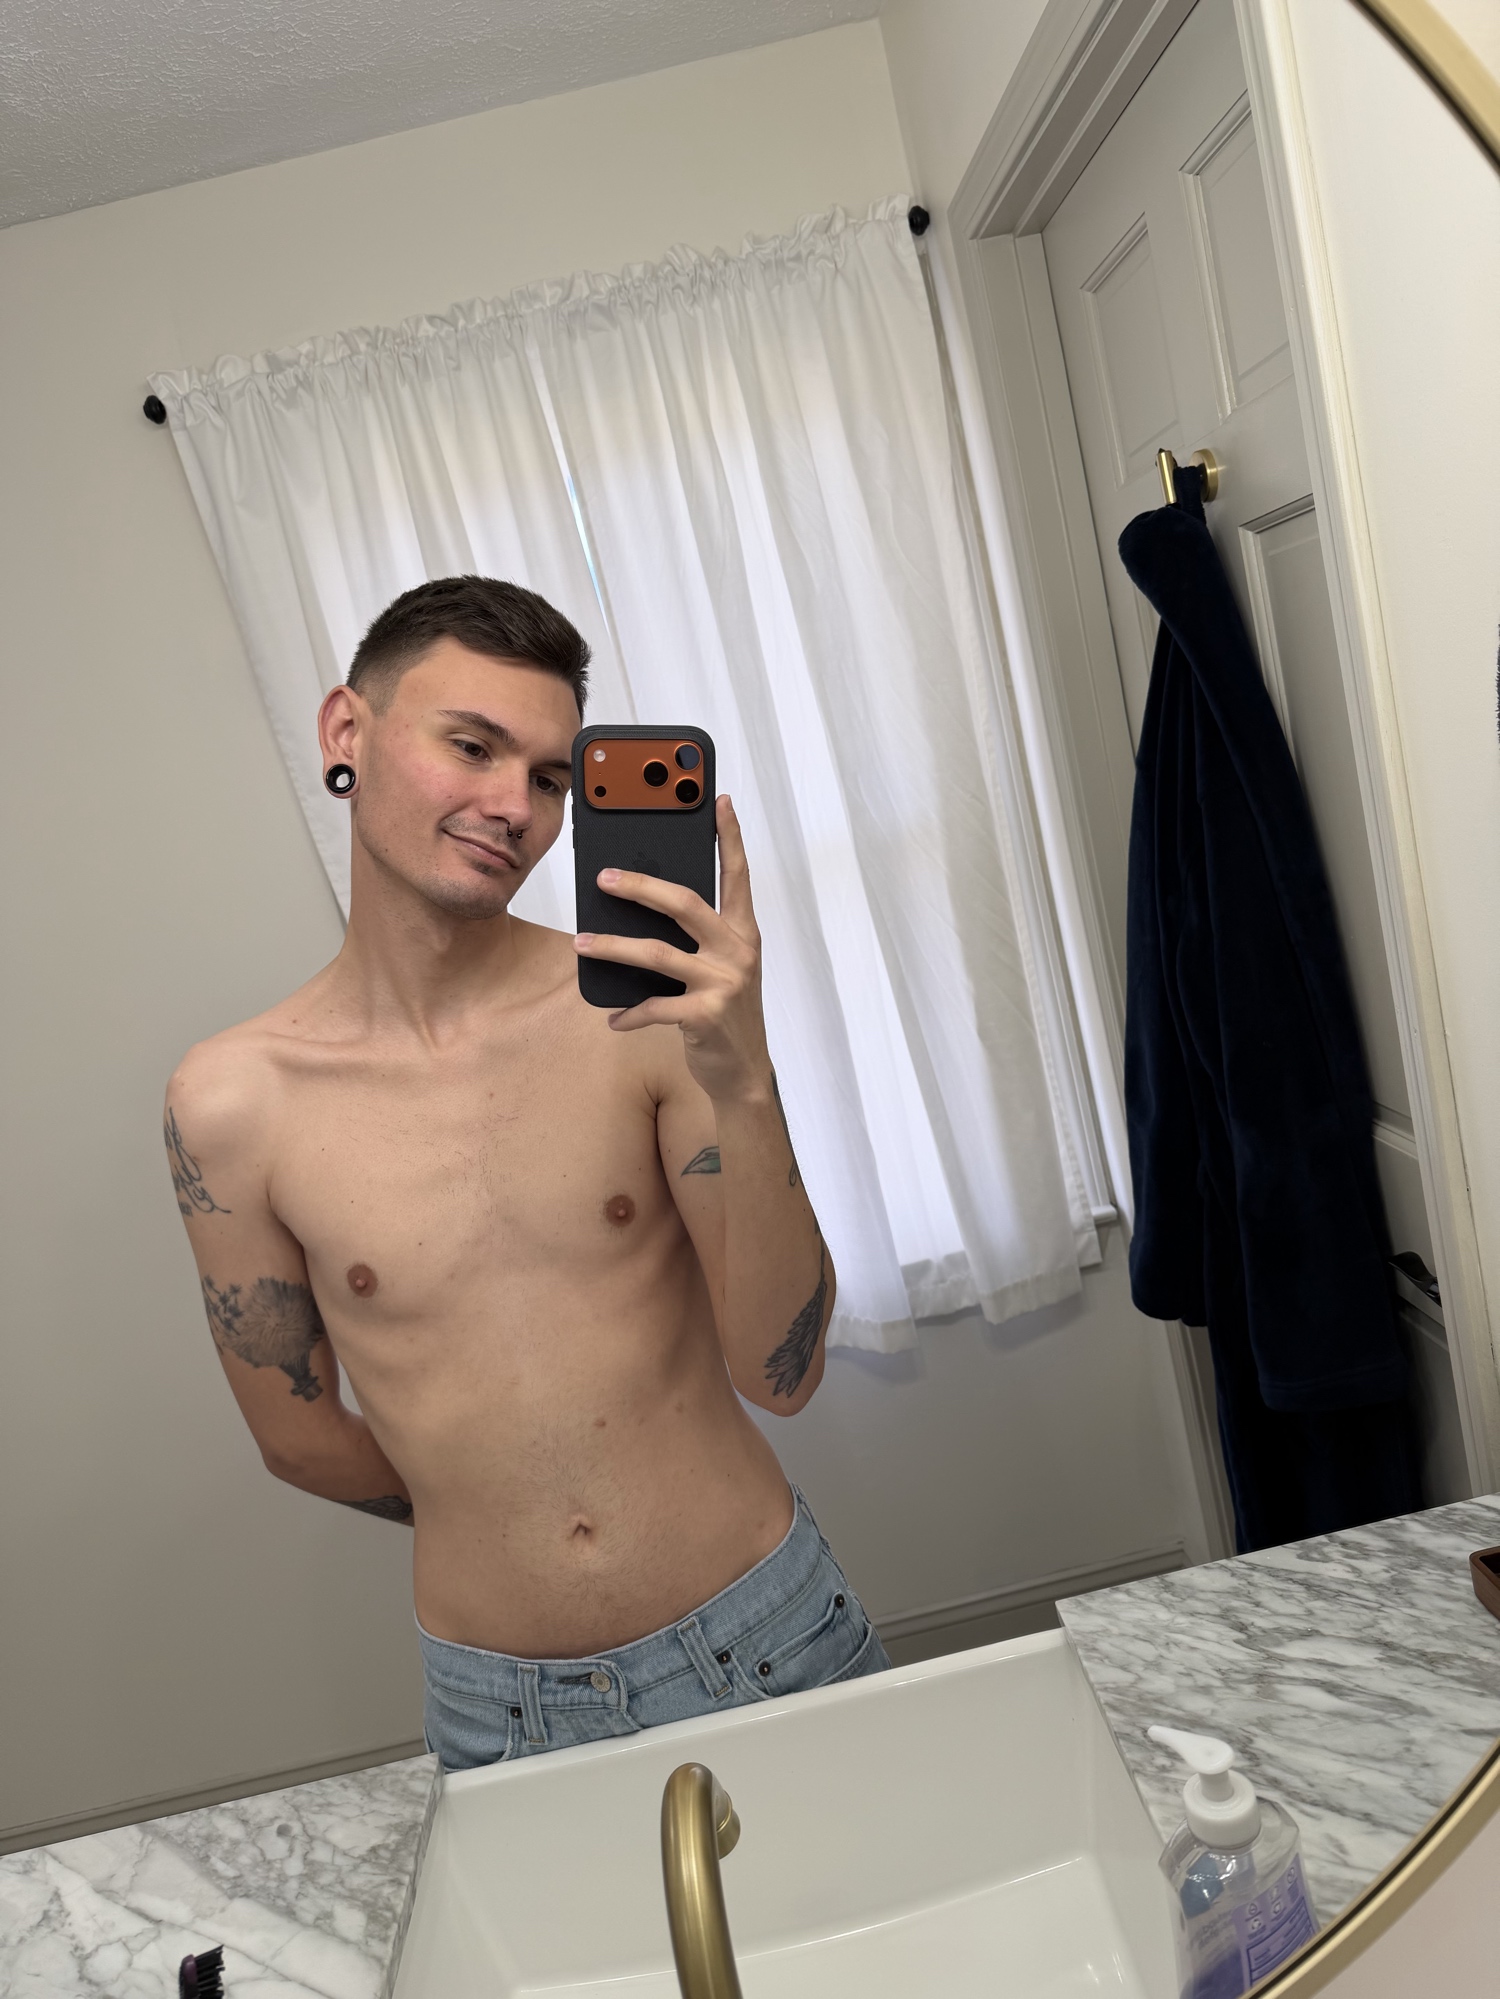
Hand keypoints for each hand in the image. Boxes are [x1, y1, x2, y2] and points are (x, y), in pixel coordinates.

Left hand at [574, 795, 770, 1102]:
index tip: (719, 800)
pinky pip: (656, 1007)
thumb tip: (640, 907)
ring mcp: (724, 983)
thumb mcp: (720, 967)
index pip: (738, 874)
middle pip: (683, 903)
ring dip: (612, 948)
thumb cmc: (724, 1011)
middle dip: (639, 885)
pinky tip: (612, 1018)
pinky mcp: (707, 1015)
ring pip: (657, 954)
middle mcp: (737, 951)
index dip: (730, 836)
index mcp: (743, 931)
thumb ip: (696, 937)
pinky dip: (629, 1013)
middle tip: (603, 877)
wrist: (745, 1072)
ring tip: (582, 944)